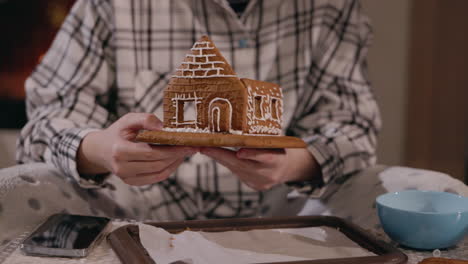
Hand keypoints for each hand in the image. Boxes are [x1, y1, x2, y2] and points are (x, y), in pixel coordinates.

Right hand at [77, 113, 197, 185]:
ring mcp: (126, 177)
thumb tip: (164, 127)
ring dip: (175, 162)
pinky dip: (168, 169)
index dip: (171, 149)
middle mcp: (121, 167)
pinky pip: (156, 178)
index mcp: (119, 150)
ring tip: (185, 151)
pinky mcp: (132, 182)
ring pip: (158, 172)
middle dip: (177, 155)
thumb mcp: (128, 120)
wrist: (101, 149)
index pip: (151, 153)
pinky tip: (175, 159)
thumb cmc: (118, 132)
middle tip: (191, 147)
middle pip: (157, 163)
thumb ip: (145, 119)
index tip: (187, 144)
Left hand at [200, 147, 320, 190]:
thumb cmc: (279, 147)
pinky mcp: (253, 185)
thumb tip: (243, 119)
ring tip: (204, 148)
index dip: (252, 154)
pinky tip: (217, 155)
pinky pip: (237, 173)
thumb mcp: (276, 141)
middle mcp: (269, 173)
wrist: (287, 168)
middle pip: (242, 165)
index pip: (265, 157)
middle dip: (222, 155)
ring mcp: (260, 182)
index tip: (239, 152)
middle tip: (205, 147)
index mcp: (278, 160)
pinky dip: (227, 163)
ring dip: (220, 158)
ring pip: (236, 169)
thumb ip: (263, 137)